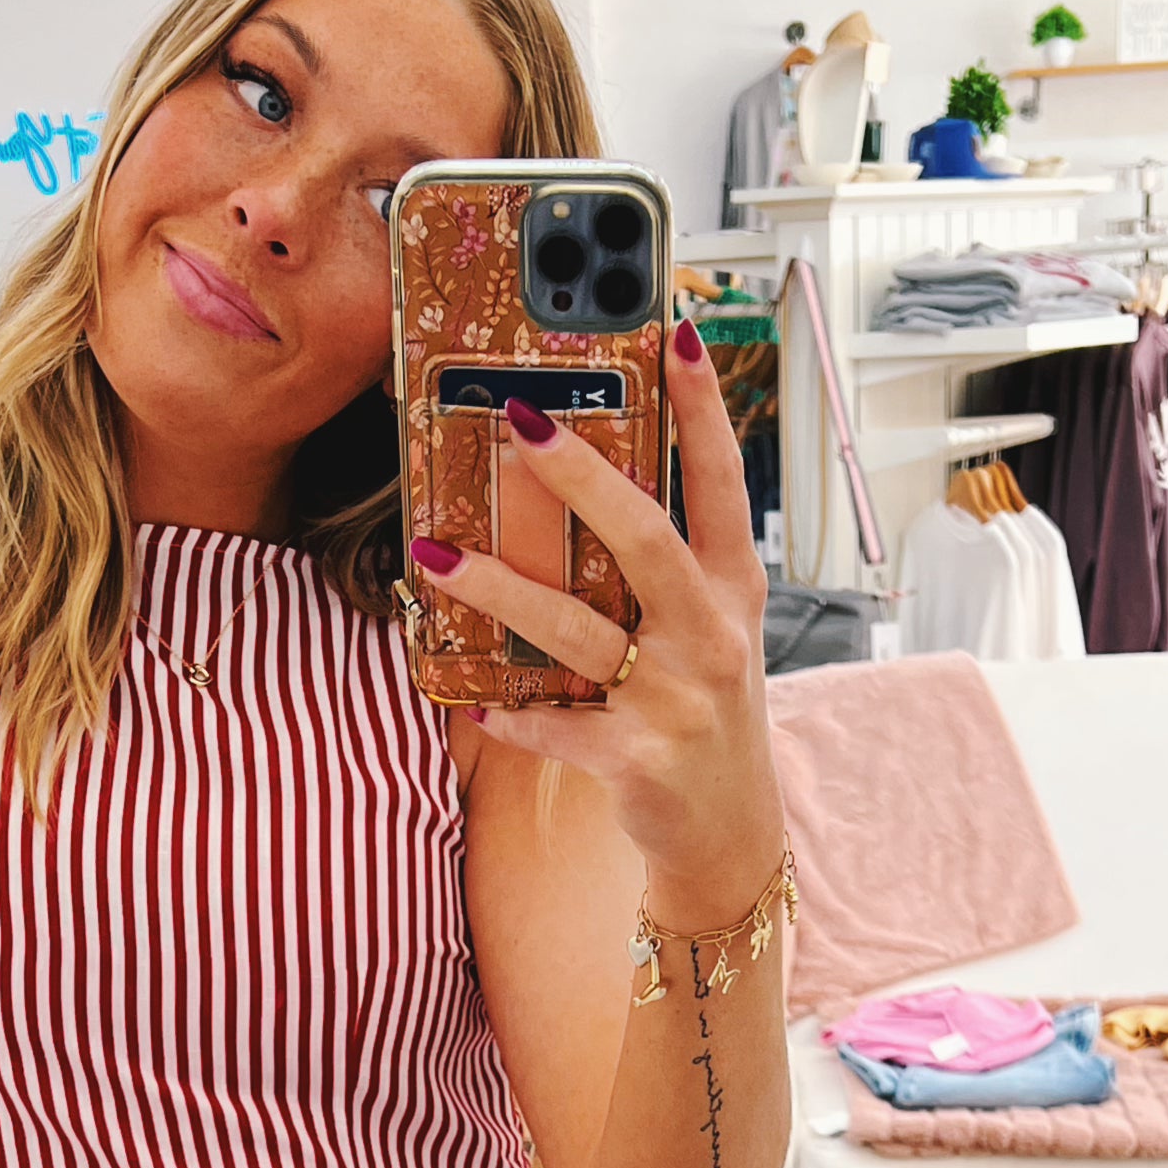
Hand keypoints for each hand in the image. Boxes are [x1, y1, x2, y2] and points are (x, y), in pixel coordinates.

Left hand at [409, 322, 783, 919]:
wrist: (730, 834)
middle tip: (519, 420)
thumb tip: (595, 484)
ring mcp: (678, 698)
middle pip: (644, 536)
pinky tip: (471, 701)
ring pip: (578, 630)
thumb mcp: (710, 632)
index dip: (703, 410)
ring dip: (500, 589)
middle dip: (580, 474)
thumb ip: (668, 567)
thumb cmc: (705, 716)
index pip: (722, 483)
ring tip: (434, 556)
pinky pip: (558, 726)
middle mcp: (713, 635)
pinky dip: (513, 715)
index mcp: (732, 590)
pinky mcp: (639, 760)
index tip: (678, 333)